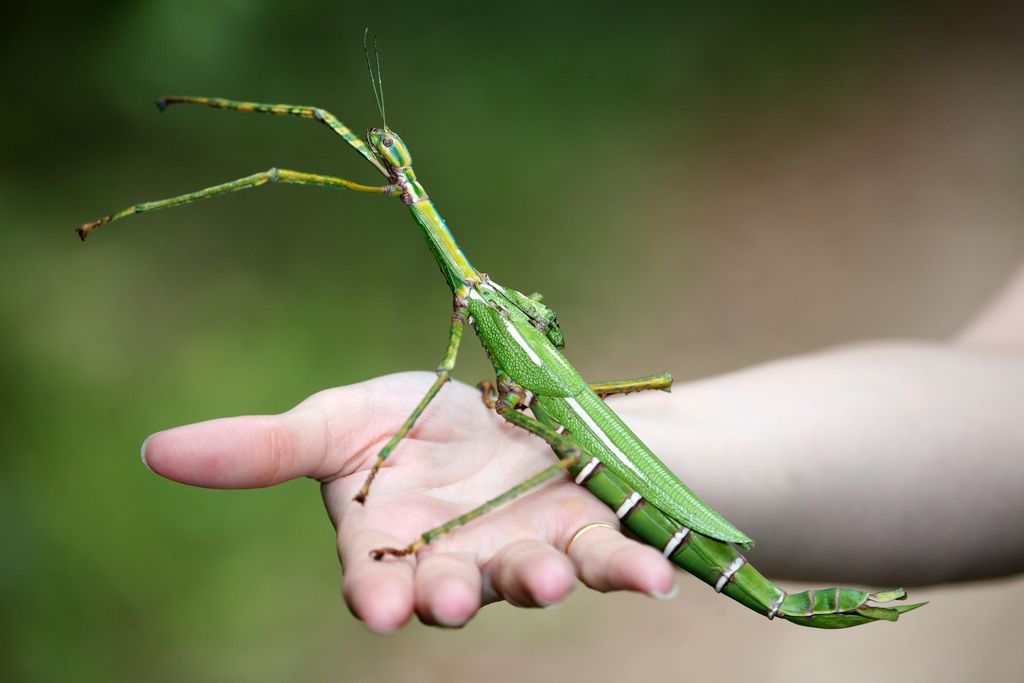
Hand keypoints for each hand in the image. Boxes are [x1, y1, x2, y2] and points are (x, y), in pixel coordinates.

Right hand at [142, 372, 676, 632]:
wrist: (498, 412)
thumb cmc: (410, 423)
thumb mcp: (336, 423)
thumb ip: (260, 450)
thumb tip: (153, 452)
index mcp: (390, 544)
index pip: (374, 582)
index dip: (377, 597)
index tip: (381, 607)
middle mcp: (454, 563)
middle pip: (451, 590)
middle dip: (452, 594)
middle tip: (449, 597)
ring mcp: (519, 553)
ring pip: (527, 578)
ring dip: (539, 580)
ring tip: (554, 578)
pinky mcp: (580, 534)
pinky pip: (605, 558)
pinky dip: (629, 569)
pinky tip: (657, 577)